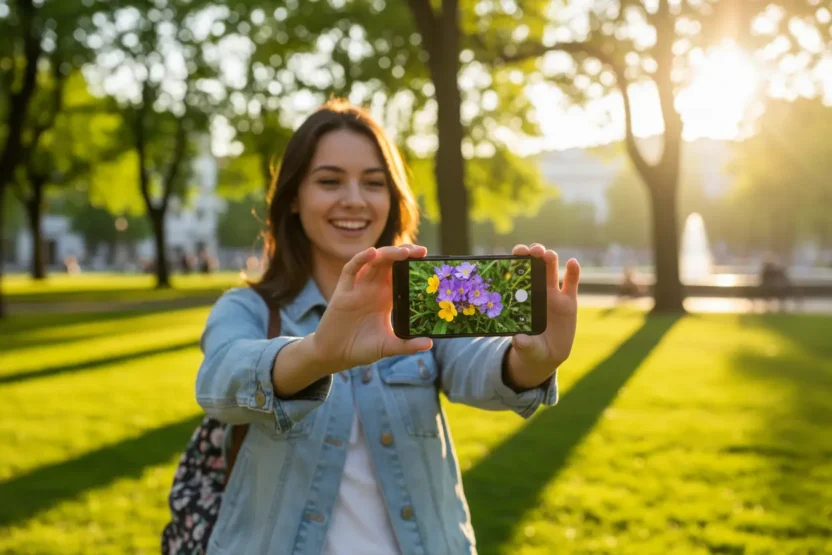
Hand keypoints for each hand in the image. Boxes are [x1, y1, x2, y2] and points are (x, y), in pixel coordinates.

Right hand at [310, 245, 432, 372]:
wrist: (335, 355)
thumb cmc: (361, 348)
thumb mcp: (388, 347)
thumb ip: (407, 345)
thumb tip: (429, 343)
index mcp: (386, 298)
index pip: (401, 274)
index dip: (412, 265)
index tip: (427, 259)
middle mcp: (373, 289)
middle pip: (390, 263)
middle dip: (404, 254)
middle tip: (421, 251)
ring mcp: (358, 288)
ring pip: (373, 262)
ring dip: (388, 253)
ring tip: (403, 252)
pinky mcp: (343, 291)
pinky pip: (351, 270)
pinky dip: (361, 259)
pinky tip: (372, 253)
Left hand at [506, 243, 580, 388]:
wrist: (548, 355)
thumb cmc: (530, 348)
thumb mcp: (526, 349)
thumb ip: (523, 344)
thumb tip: (519, 339)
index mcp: (520, 297)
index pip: (516, 272)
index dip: (516, 259)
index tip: (516, 253)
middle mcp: (536, 291)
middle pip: (534, 265)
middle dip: (533, 254)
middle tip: (532, 251)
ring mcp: (553, 295)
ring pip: (551, 269)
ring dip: (549, 258)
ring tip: (548, 255)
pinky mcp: (569, 301)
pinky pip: (572, 282)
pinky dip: (573, 271)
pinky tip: (572, 263)